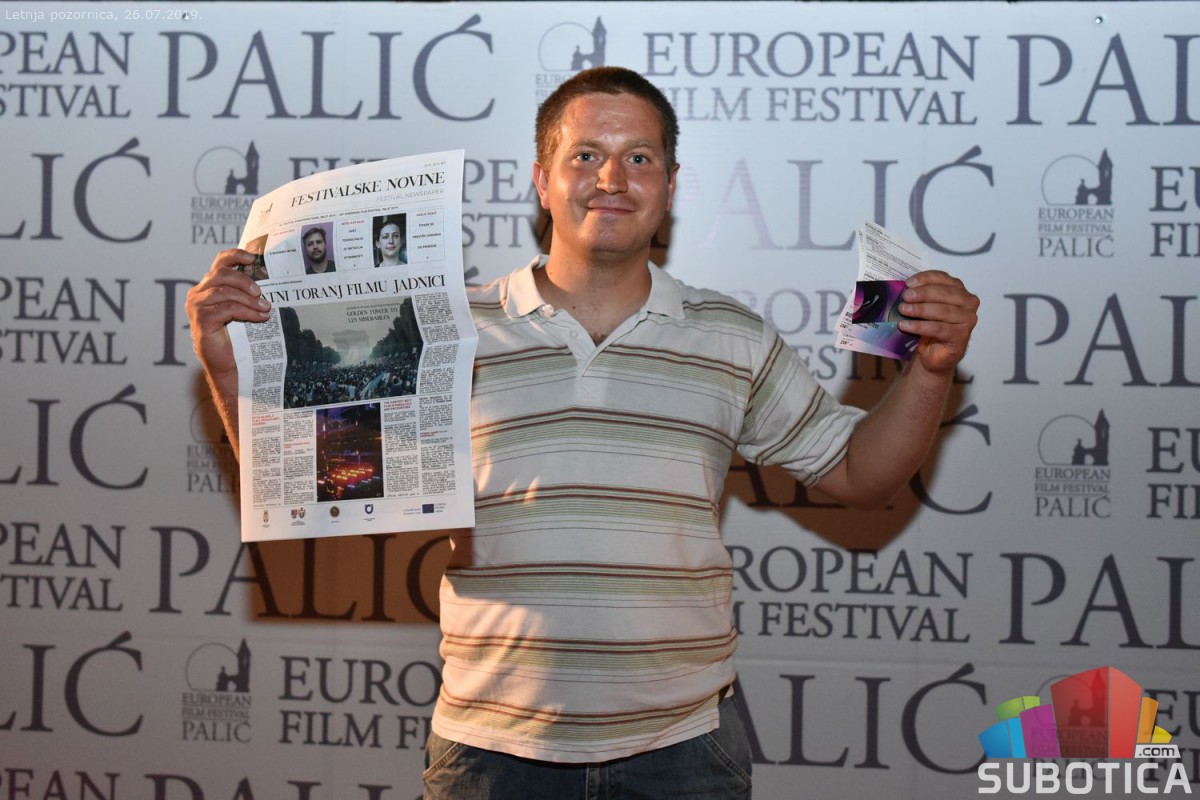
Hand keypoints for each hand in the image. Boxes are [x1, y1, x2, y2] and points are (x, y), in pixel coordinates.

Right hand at [185, 249, 271, 379]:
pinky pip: (227, 309)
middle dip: (244, 280)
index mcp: (208, 286)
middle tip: (260, 292)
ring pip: (225, 292)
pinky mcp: (201, 319)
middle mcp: (198, 293)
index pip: (220, 263)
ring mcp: (197, 306)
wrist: (228, 363)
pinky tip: (260, 317)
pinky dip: (247, 311)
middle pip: (222, 274)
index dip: (235, 256)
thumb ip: (245, 293)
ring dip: (249, 299)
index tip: (253, 258)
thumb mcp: (241, 308)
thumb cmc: (236, 335)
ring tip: (266, 307)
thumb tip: (267, 279)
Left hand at [896, 270, 978, 375]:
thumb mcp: (923, 307)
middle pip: (944, 293)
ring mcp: (967, 319)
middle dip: (922, 294)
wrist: (932, 354)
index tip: (908, 283)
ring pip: (942, 310)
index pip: (942, 278)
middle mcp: (968, 302)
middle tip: (905, 297)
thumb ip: (918, 296)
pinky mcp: (962, 335)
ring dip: (920, 310)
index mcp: (958, 289)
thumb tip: (902, 288)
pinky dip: (920, 326)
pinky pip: (938, 328)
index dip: (925, 279)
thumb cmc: (929, 327)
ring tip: (903, 310)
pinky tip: (905, 326)